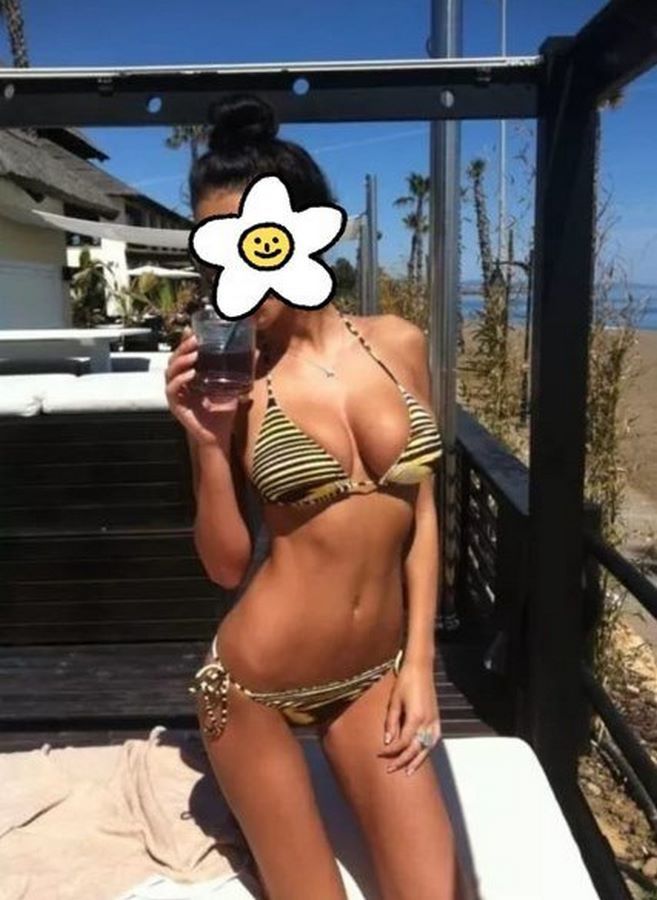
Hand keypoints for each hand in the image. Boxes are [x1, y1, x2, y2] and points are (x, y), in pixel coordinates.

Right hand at [165, 327, 240, 446]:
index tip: (193, 331)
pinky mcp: (175, 406)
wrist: (219, 436)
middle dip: (183, 348)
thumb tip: (256, 352)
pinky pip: (171, 390)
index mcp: (190, 377)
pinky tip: (190, 374)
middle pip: (174, 360)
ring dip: (181, 361)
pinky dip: (180, 380)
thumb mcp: (234, 387)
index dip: (185, 342)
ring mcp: (176, 394)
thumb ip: (243, 371)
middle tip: (195, 340)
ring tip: (194, 355)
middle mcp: (180, 384)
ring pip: (170, 372)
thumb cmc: (223, 413)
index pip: (183, 355)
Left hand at [377, 659, 441, 775]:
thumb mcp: (394, 701)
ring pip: (427, 748)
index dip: (391, 751)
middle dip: (403, 761)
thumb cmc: (405, 682)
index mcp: (415, 718)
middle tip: (390, 770)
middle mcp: (427, 723)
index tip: (380, 754)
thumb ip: (391, 723)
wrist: (421, 669)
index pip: (402, 743)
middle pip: (415, 749)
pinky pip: (434, 740)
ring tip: (408, 771)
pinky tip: (421, 754)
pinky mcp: (437, 719)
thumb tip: (387, 741)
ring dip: (417, 760)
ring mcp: (434, 721)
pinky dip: (427, 749)